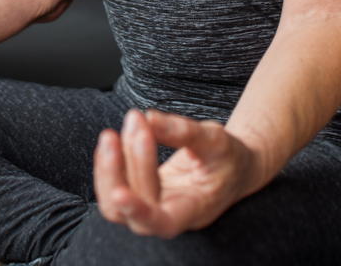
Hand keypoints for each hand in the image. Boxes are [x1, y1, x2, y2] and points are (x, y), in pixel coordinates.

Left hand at [94, 109, 262, 237]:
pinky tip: (112, 142)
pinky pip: (114, 191)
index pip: (163, 222)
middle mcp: (171, 214)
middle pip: (130, 212)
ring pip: (114, 207)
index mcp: (195, 208)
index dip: (139, 212)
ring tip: (111, 135)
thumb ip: (184, 131)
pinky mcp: (142, 195)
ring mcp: (153, 207)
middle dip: (122, 169)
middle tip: (132, 124)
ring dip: (107, 171)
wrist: (233, 166)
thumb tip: (149, 118)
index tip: (121, 193)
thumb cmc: (228, 155)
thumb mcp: (216, 139)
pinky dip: (107, 167)